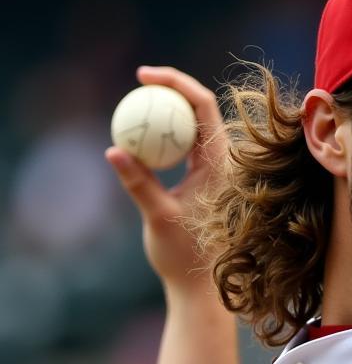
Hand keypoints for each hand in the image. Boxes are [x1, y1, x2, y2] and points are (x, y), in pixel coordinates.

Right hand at [105, 66, 227, 292]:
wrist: (202, 288)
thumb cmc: (185, 257)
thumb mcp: (158, 217)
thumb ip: (138, 183)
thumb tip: (114, 150)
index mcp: (222, 166)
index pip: (204, 107)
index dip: (177, 82)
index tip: (144, 75)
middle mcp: (226, 166)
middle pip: (202, 110)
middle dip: (172, 89)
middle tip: (140, 81)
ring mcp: (218, 174)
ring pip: (195, 128)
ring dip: (171, 111)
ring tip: (139, 103)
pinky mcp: (208, 183)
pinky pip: (189, 147)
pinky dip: (168, 136)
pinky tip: (144, 137)